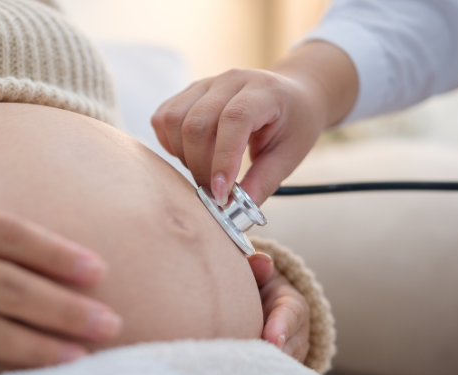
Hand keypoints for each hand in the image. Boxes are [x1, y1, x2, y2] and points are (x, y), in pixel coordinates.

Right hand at [151, 42, 356, 204]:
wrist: (292, 94)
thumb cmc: (294, 124)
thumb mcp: (289, 155)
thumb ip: (262, 182)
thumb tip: (235, 211)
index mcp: (264, 91)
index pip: (234, 119)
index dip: (223, 160)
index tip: (222, 195)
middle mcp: (231, 80)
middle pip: (197, 123)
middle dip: (200, 167)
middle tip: (214, 193)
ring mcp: (206, 83)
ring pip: (173, 119)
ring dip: (183, 156)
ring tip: (205, 171)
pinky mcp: (189, 92)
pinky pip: (163, 118)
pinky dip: (170, 144)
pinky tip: (191, 155)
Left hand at [248, 253, 309, 362]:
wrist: (263, 309)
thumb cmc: (258, 288)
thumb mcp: (261, 274)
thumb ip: (259, 267)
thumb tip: (261, 261)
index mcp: (293, 306)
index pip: (292, 315)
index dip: (281, 327)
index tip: (270, 338)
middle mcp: (297, 335)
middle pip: (288, 348)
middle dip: (270, 354)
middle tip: (247, 359)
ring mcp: (291, 357)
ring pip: (280, 367)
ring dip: (260, 368)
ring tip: (238, 371)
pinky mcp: (278, 372)